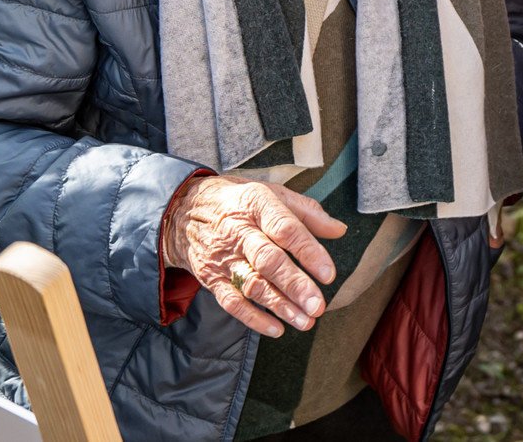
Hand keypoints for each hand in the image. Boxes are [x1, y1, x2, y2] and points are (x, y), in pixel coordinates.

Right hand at [163, 175, 346, 336]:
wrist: (184, 210)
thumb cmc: (239, 201)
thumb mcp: (272, 193)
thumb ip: (307, 212)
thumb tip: (339, 229)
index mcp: (257, 204)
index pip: (285, 229)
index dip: (308, 252)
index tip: (328, 273)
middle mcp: (238, 231)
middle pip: (268, 260)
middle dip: (295, 285)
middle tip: (318, 305)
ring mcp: (222, 256)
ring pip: (252, 285)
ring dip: (280, 306)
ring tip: (306, 321)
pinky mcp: (210, 277)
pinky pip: (231, 302)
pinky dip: (253, 318)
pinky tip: (276, 328)